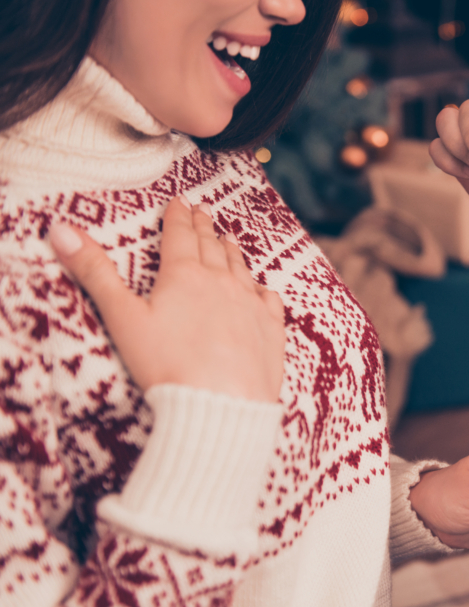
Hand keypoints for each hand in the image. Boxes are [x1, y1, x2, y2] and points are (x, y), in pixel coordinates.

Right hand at [49, 196, 285, 401]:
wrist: (220, 405)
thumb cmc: (166, 365)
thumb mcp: (122, 317)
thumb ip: (94, 273)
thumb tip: (59, 229)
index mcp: (185, 275)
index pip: (180, 236)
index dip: (177, 217)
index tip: (179, 201)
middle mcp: (222, 282)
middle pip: (212, 247)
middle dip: (204, 227)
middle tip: (203, 211)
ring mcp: (250, 305)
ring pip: (242, 269)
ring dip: (233, 252)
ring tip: (229, 240)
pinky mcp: (271, 330)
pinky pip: (269, 301)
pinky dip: (263, 290)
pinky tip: (263, 290)